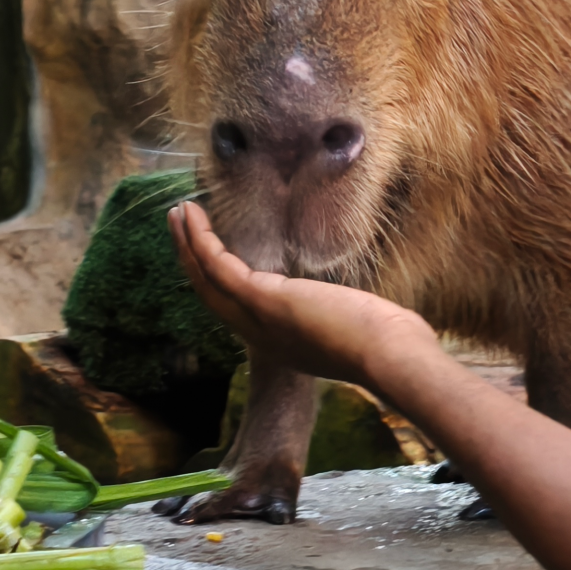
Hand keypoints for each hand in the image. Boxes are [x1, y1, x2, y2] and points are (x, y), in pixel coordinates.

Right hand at [168, 200, 436, 387]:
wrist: (390, 357)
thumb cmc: (387, 345)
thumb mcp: (351, 329)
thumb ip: (337, 316)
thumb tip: (349, 305)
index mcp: (280, 344)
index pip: (237, 311)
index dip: (218, 281)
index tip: (211, 253)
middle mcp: (260, 337)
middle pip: (211, 296)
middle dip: (192, 259)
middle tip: (181, 225)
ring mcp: (258, 321)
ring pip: (206, 279)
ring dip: (189, 243)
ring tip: (180, 212)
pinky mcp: (262, 300)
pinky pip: (218, 266)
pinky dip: (201, 240)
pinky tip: (194, 215)